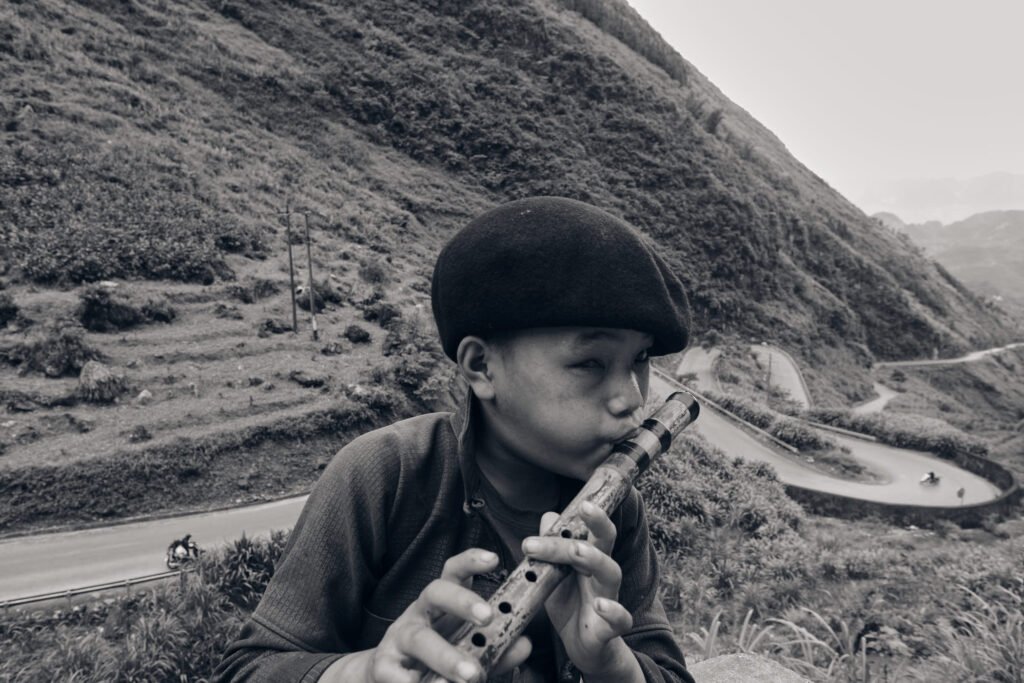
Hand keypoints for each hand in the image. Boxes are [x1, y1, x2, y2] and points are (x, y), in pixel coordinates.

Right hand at [321, 548, 530, 682]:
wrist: (387, 677)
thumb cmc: (433, 658)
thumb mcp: (465, 648)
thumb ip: (496, 648)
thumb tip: (523, 644)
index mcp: (440, 605)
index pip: (453, 573)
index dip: (471, 561)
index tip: (494, 558)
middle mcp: (418, 613)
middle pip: (435, 592)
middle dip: (462, 601)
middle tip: (487, 616)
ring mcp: (398, 638)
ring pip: (419, 638)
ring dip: (446, 656)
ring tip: (470, 675)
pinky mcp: (383, 665)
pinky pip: (394, 673)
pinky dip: (410, 682)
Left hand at [521, 501, 635, 676]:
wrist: (583, 647)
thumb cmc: (569, 605)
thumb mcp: (554, 575)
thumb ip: (550, 548)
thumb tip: (549, 515)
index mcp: (588, 558)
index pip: (590, 530)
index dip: (589, 514)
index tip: (579, 502)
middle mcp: (600, 574)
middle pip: (605, 543)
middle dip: (598, 523)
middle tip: (584, 508)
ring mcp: (608, 599)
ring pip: (611, 573)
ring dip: (595, 560)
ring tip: (578, 552)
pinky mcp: (609, 628)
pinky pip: (619, 619)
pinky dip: (613, 612)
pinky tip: (601, 606)